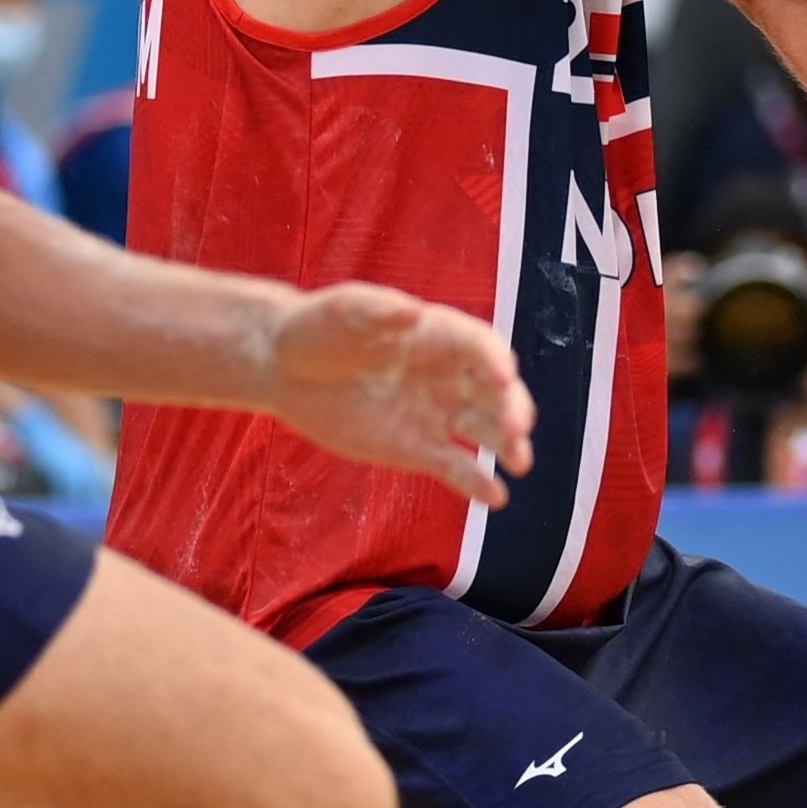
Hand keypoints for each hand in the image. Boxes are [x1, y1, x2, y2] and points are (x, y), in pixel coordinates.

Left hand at [264, 283, 534, 506]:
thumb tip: (414, 314)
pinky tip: (495, 497)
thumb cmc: (319, 326)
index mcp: (437, 335)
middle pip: (495, 391)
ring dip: (509, 445)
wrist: (286, 368)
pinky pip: (457, 467)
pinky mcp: (417, 448)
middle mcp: (447, 374)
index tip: (504, 378)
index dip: (496, 360)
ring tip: (520, 464)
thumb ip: (379, 311)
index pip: (480, 346)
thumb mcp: (345, 310)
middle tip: (518, 429)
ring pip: (485, 430)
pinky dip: (477, 482)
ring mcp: (435, 413)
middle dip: (512, 407)